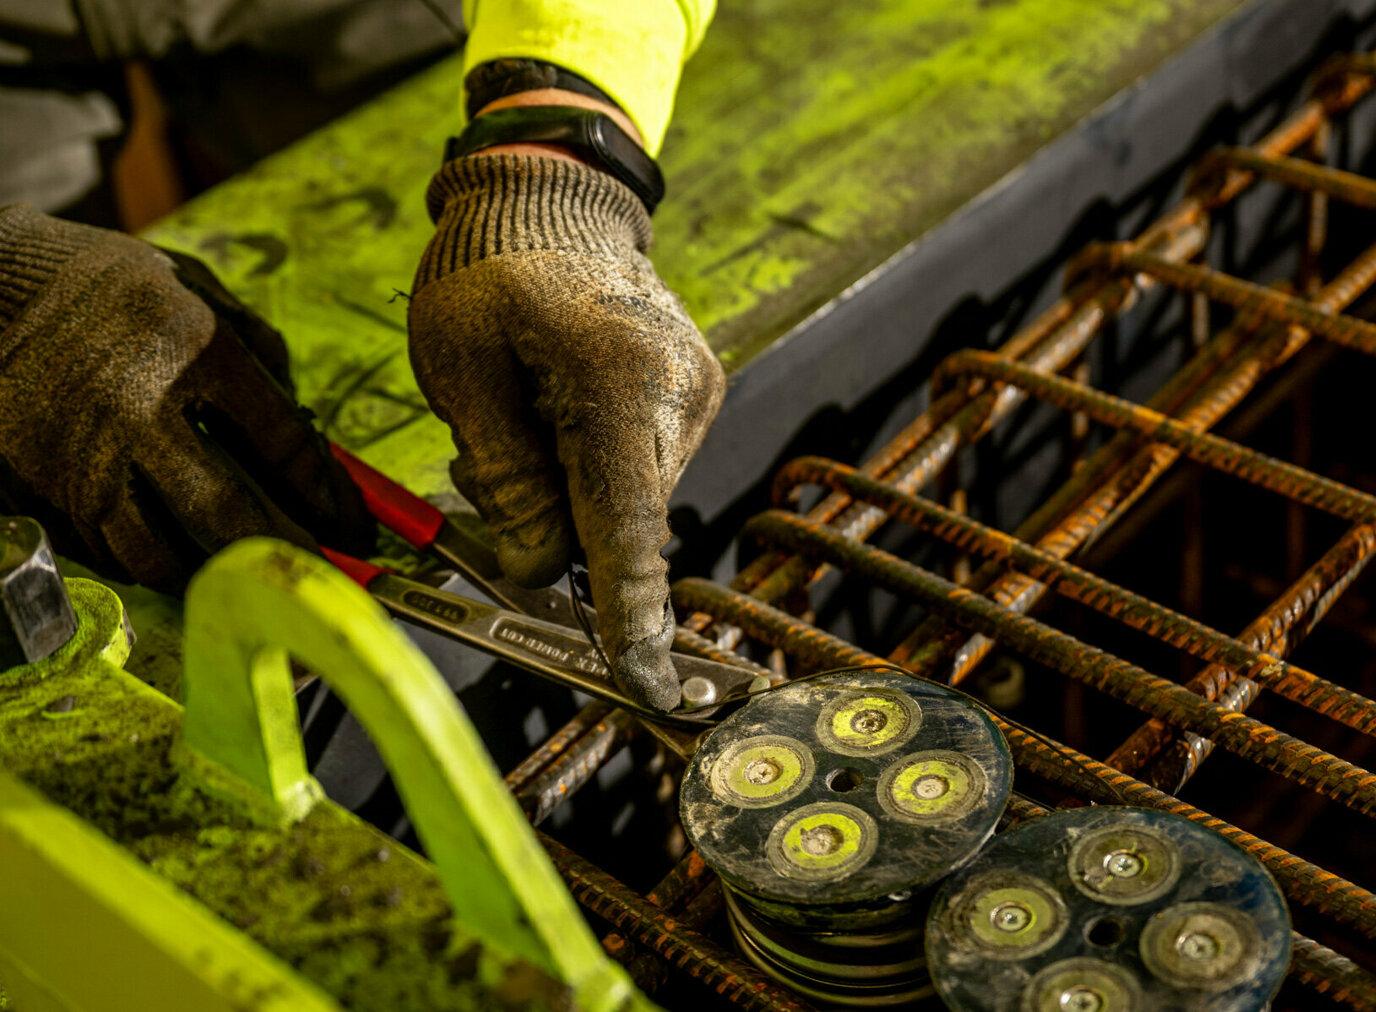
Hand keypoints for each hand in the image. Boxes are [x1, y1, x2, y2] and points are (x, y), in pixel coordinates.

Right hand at [0, 205, 369, 590]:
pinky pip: (105, 552)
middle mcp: (135, 414)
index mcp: (190, 353)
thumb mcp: (190, 283)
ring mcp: (80, 459)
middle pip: (226, 515)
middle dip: (284, 553)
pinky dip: (149, 565)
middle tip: (320, 572)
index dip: (328, 496)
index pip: (281, 445)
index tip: (354, 526)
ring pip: (159, 554)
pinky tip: (179, 559)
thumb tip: (301, 416)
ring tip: (250, 574)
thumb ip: (255, 343)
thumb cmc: (99, 279)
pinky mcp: (36, 487)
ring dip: (215, 572)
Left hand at [408, 155, 724, 710]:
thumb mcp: (460, 370)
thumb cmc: (487, 274)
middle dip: (554, 529)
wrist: (553, 200)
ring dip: (568, 496)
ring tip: (518, 423)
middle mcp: (676, 393)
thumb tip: (533, 570)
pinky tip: (554, 419)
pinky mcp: (694, 399)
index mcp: (617, 378)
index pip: (625, 524)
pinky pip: (638, 472)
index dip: (628, 612)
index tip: (644, 682)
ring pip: (628, 504)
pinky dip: (591, 472)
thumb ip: (502, 477)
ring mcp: (696, 397)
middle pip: (621, 523)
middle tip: (486, 467)